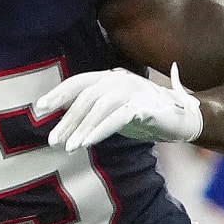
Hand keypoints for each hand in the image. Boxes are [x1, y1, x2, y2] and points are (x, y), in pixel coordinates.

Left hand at [34, 65, 203, 153]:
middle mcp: (118, 78)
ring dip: (81, 128)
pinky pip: (116, 118)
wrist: (184, 119)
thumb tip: (67, 120)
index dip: (58, 94)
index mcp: (109, 76)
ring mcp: (132, 90)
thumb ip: (95, 110)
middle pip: (85, 97)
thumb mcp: (116, 110)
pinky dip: (100, 130)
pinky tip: (88, 142)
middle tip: (53, 140)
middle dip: (67, 120)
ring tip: (69, 147)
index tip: (39, 109)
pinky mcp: (144, 106)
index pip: (78, 83)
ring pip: (99, 106)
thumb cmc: (147, 116)